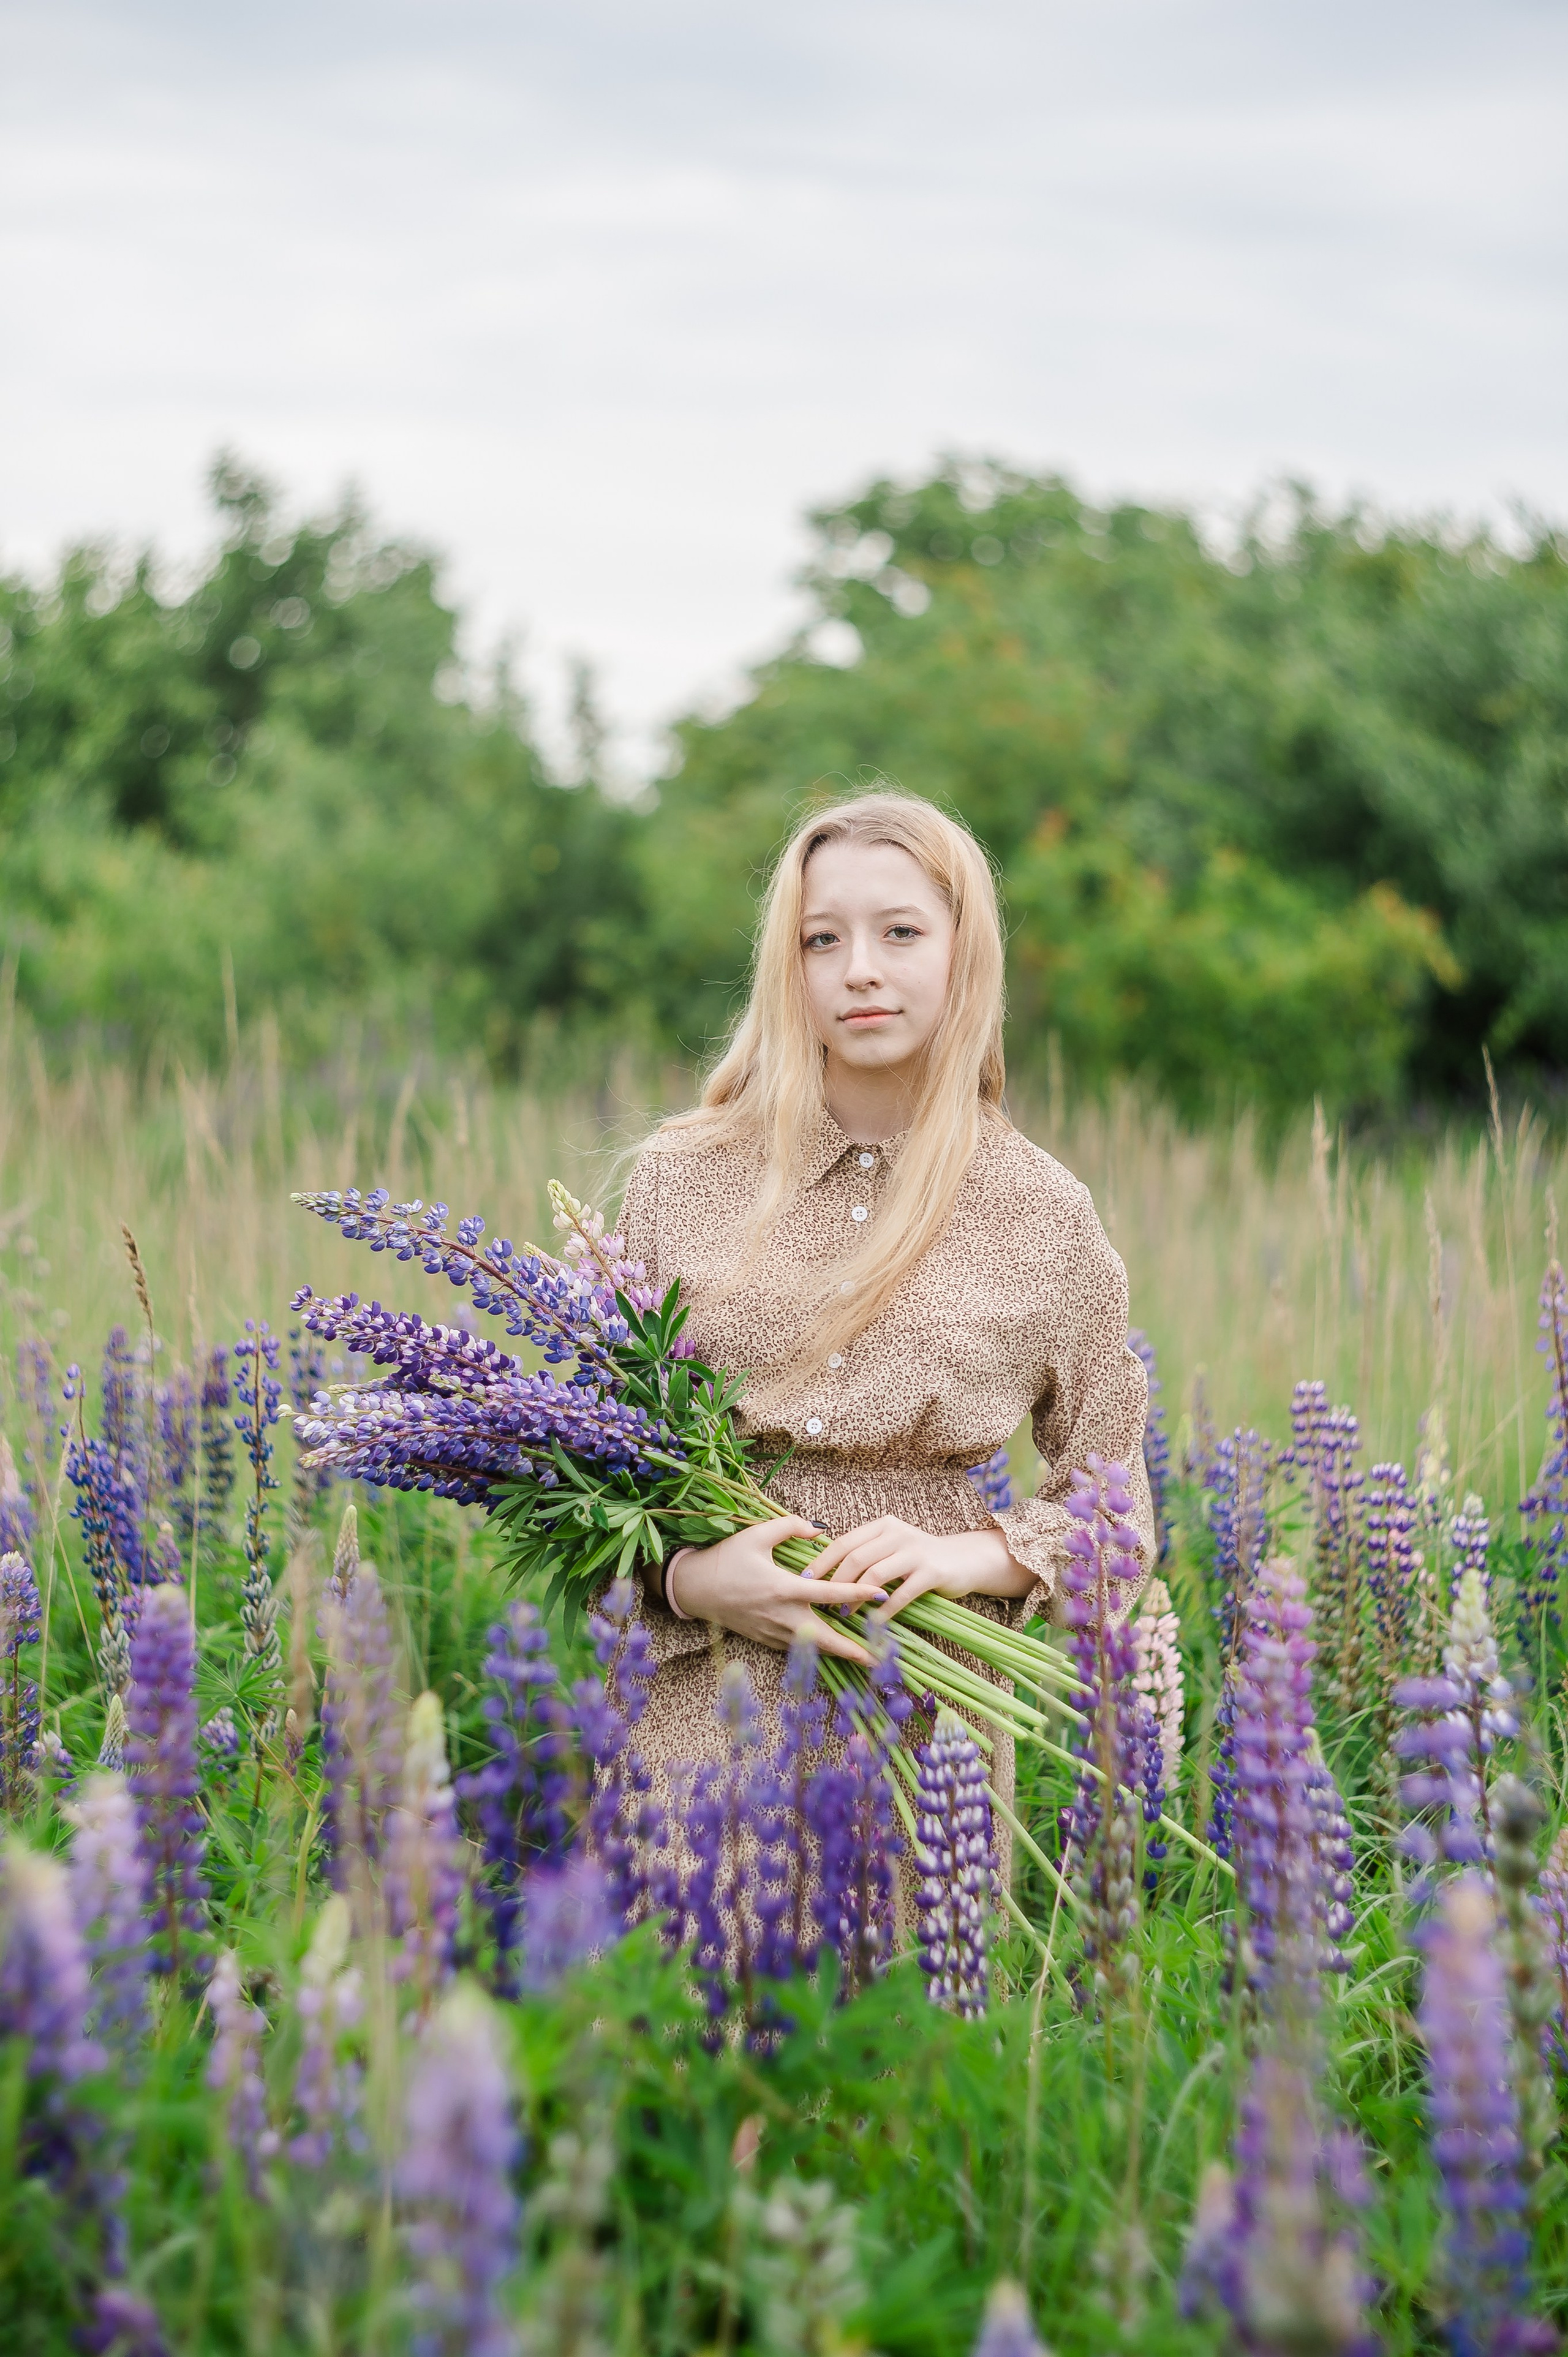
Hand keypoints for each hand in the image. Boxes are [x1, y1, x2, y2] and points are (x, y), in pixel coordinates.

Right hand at [665, 1516, 887, 1661]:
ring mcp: (774, 1632)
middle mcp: (782, 1616)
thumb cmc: (726, 1558)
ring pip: (814, 1647)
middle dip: (855, 1650)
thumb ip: (791, 1526)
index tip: (881, 1595)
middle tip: (881, 1658)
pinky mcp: (766, 1640)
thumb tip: (820, 1529)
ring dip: (839, 1652)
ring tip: (867, 1656)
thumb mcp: (756, 1534)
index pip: (829, 1593)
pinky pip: (798, 1647)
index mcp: (783, 1588)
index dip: (857, 1593)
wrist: (696, 1589)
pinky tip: (834, 1647)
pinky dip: (818, 1649)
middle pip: (827, 1638)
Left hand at [803, 1515, 1034, 1625]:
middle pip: (856, 1557)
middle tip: (821, 1602)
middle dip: (834, 1582)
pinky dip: (882, 1610)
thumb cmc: (921, 1558)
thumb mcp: (893, 1547)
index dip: (822, 1561)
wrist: (965, 1560)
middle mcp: (897, 1534)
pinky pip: (899, 1594)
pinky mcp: (930, 1572)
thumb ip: (868, 1553)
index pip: (845, 1542)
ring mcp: (915, 1552)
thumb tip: (828, 1573)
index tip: (804, 1579)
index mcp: (883, 1526)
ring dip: (855, 1597)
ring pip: (874, 1574)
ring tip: (843, 1613)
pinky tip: (872, 1623)